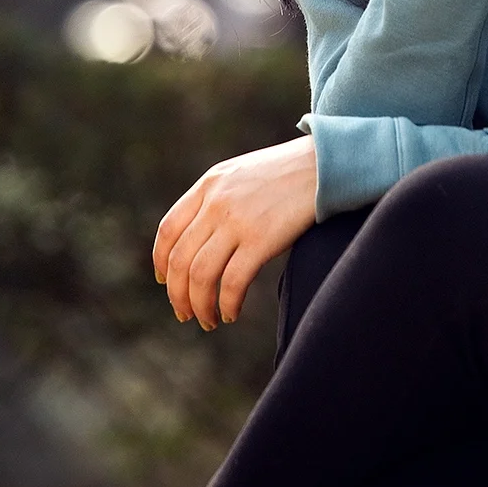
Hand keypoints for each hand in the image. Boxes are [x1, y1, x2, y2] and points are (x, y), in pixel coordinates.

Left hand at [153, 136, 318, 329]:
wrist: (326, 165)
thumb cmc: (290, 173)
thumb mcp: (243, 175)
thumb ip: (219, 199)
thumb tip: (204, 239)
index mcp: (209, 184)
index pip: (168, 230)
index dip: (161, 262)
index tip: (166, 282)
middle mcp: (216, 203)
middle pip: (180, 260)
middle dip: (178, 295)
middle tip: (186, 315)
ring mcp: (237, 221)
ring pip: (201, 275)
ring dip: (200, 306)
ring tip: (209, 321)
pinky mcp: (261, 239)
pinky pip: (232, 282)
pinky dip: (226, 304)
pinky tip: (231, 313)